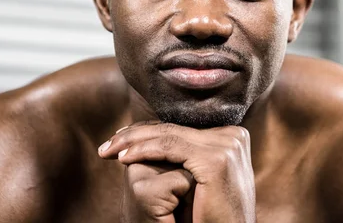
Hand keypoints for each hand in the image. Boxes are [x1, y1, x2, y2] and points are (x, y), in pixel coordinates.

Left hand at [99, 122, 255, 222]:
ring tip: (108, 149)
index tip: (123, 139)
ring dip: (132, 141)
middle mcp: (233, 136)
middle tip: (108, 143)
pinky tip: (123, 157)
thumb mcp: (206, 179)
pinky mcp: (216, 160)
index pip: (182, 128)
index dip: (150, 132)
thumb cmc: (213, 215)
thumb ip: (193, 156)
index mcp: (234, 136)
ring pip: (169, 135)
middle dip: (136, 135)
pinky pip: (170, 147)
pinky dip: (143, 150)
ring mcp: (227, 146)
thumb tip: (160, 137)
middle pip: (175, 129)